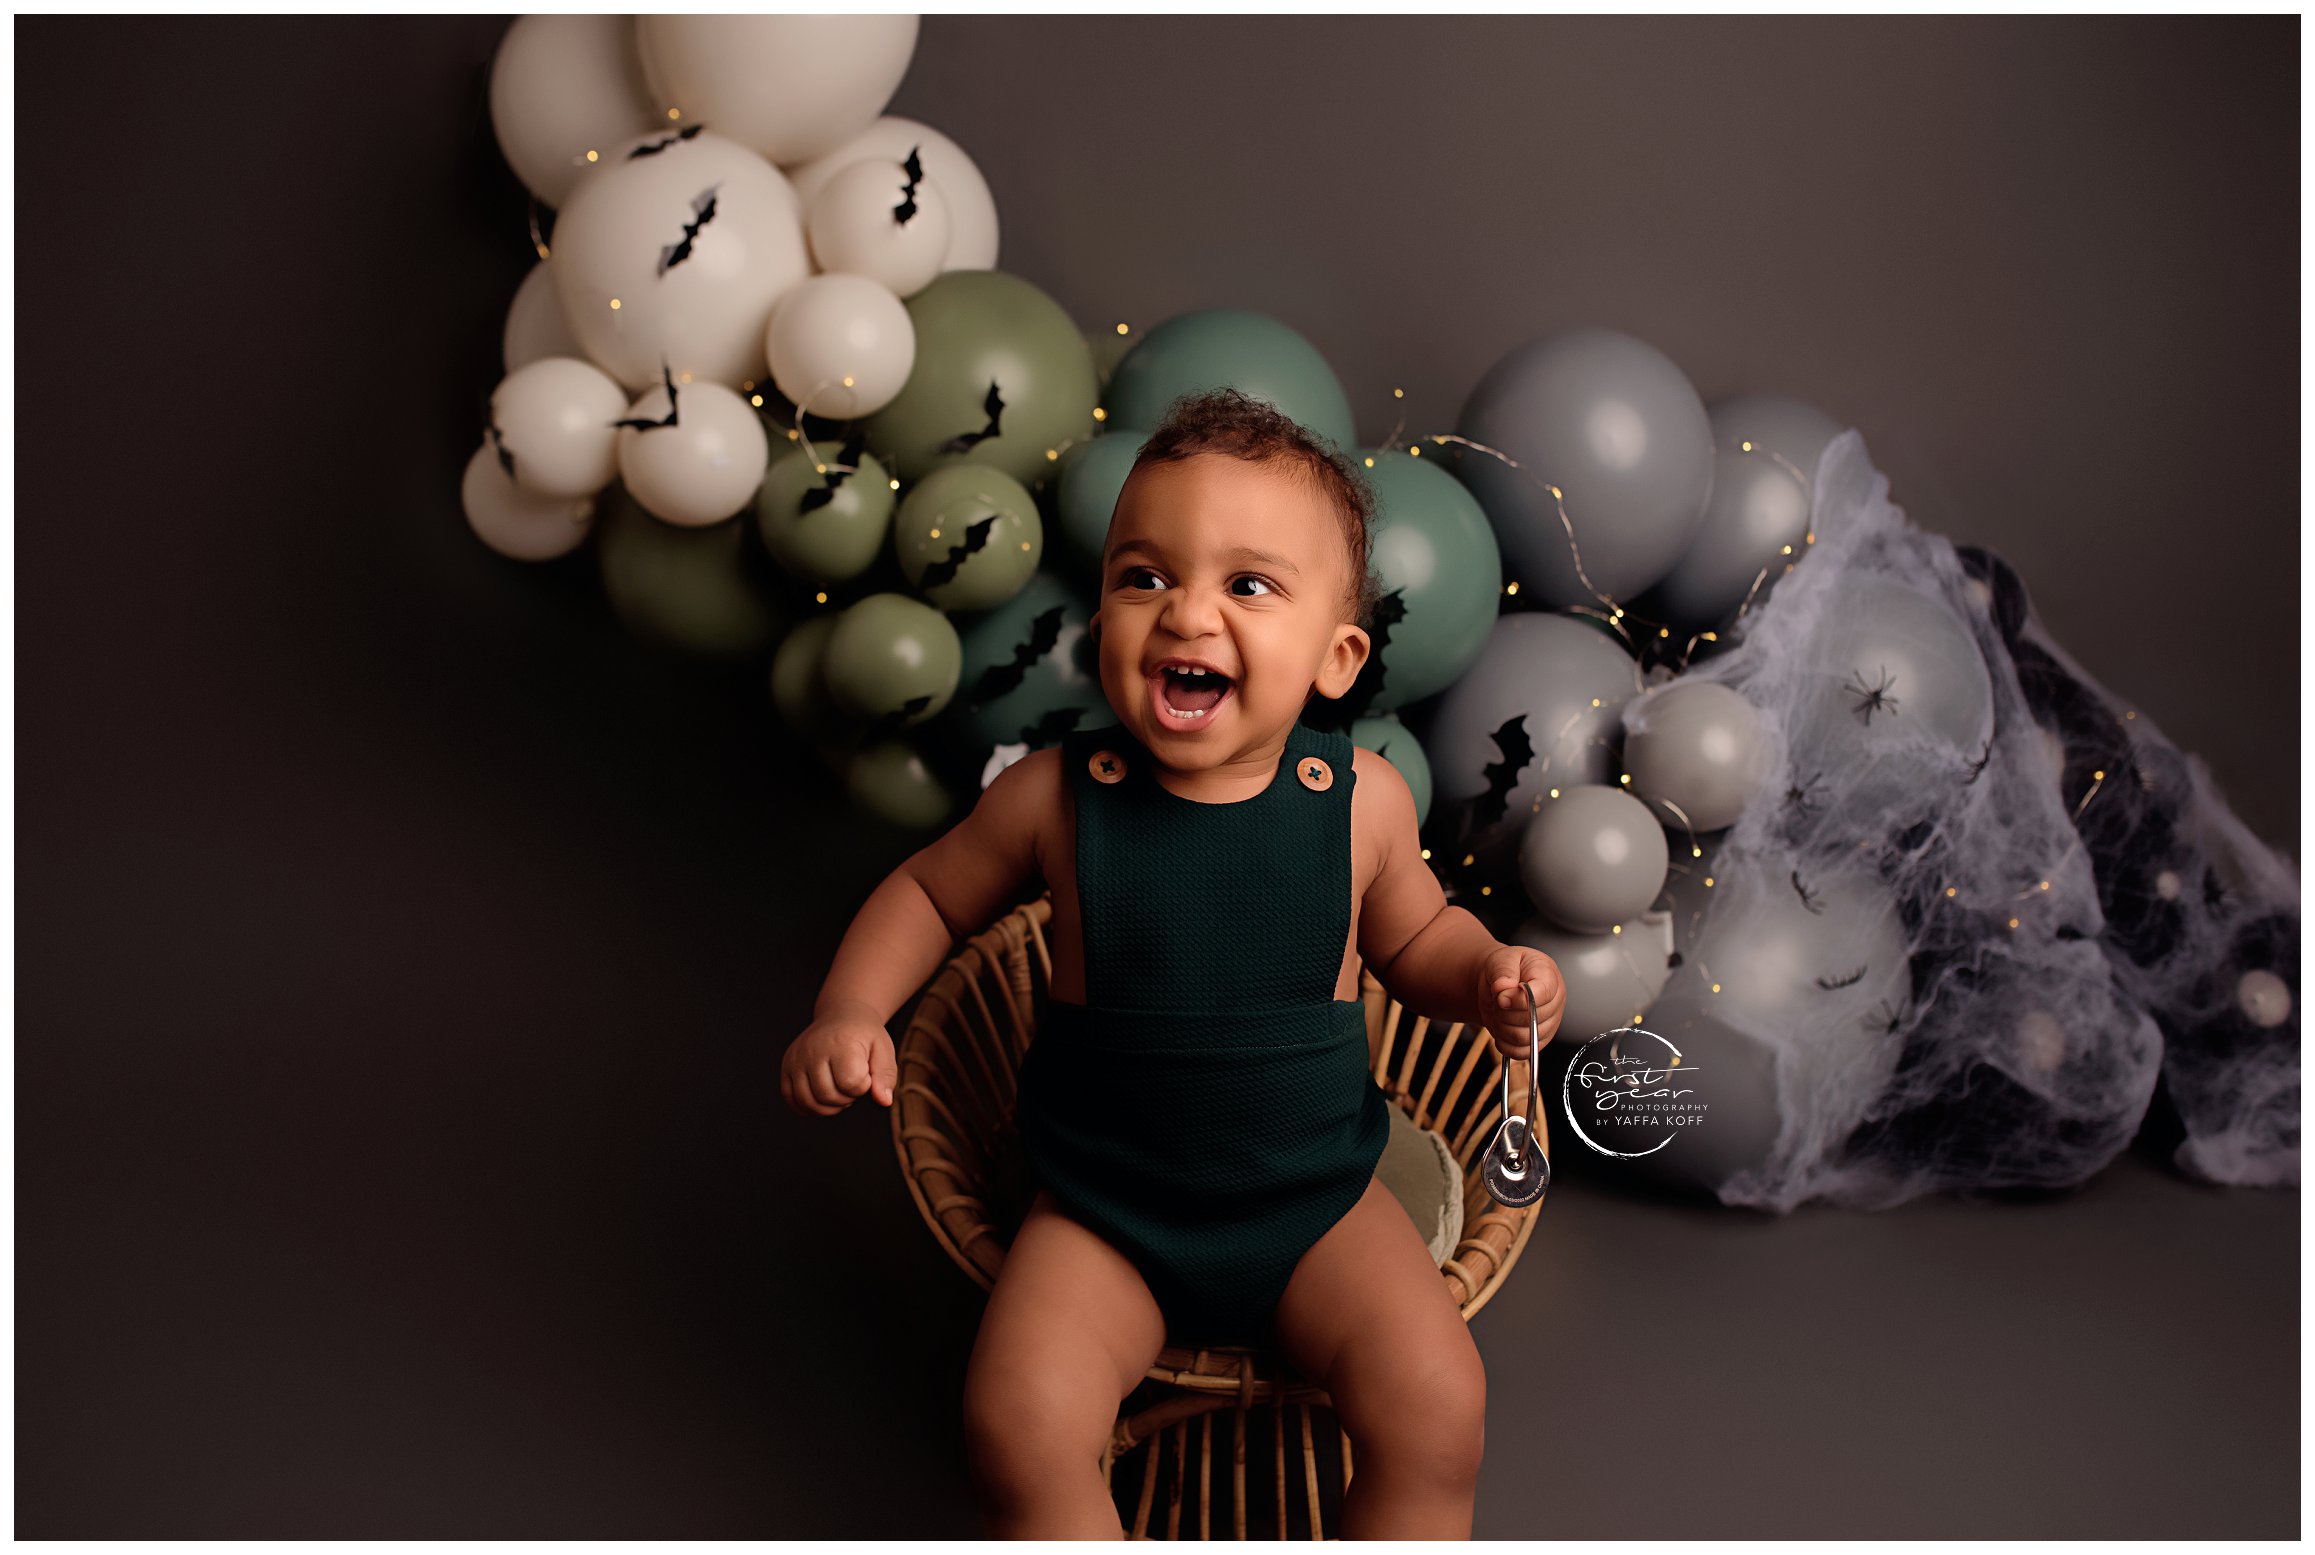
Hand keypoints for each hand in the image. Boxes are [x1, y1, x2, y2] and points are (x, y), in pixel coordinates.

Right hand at [781, 1011, 897, 1115]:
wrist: (842, 1016)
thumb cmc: (864, 1035)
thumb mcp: (883, 1050)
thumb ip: (885, 1076)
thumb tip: (884, 1101)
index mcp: (841, 1042)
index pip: (851, 1083)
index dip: (863, 1086)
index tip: (866, 1073)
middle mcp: (814, 1049)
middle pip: (828, 1096)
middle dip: (846, 1099)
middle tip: (852, 1083)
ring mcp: (796, 1058)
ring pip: (808, 1102)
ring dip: (828, 1106)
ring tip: (838, 1090)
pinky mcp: (786, 1066)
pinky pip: (790, 1099)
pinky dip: (807, 1107)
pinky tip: (822, 1098)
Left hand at [1476, 944, 1564, 1061]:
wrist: (1500, 983)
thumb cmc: (1505, 969)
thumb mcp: (1501, 960)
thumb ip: (1503, 972)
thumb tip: (1504, 989)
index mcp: (1549, 977)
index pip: (1541, 995)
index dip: (1518, 1000)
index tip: (1500, 996)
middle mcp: (1555, 1002)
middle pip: (1532, 1020)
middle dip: (1505, 1013)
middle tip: (1497, 1001)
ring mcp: (1550, 1023)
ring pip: (1525, 1038)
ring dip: (1503, 1028)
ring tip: (1498, 1013)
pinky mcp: (1539, 1040)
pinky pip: (1522, 1052)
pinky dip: (1505, 1045)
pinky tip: (1500, 1029)